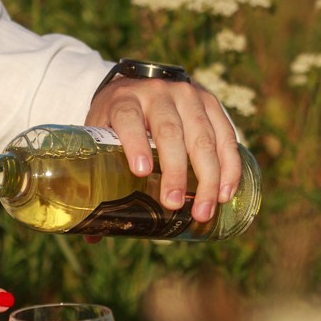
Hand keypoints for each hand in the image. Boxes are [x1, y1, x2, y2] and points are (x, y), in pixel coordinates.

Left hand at [87, 75, 243, 223]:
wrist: (140, 84)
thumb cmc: (115, 119)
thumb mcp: (100, 135)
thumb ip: (96, 178)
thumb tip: (92, 236)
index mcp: (123, 100)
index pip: (128, 119)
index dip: (135, 144)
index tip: (141, 172)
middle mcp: (157, 92)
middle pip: (169, 132)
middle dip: (175, 171)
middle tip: (173, 204)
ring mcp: (187, 95)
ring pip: (202, 136)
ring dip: (207, 177)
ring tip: (202, 210)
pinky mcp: (210, 102)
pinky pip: (226, 135)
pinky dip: (229, 166)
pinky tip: (225, 192)